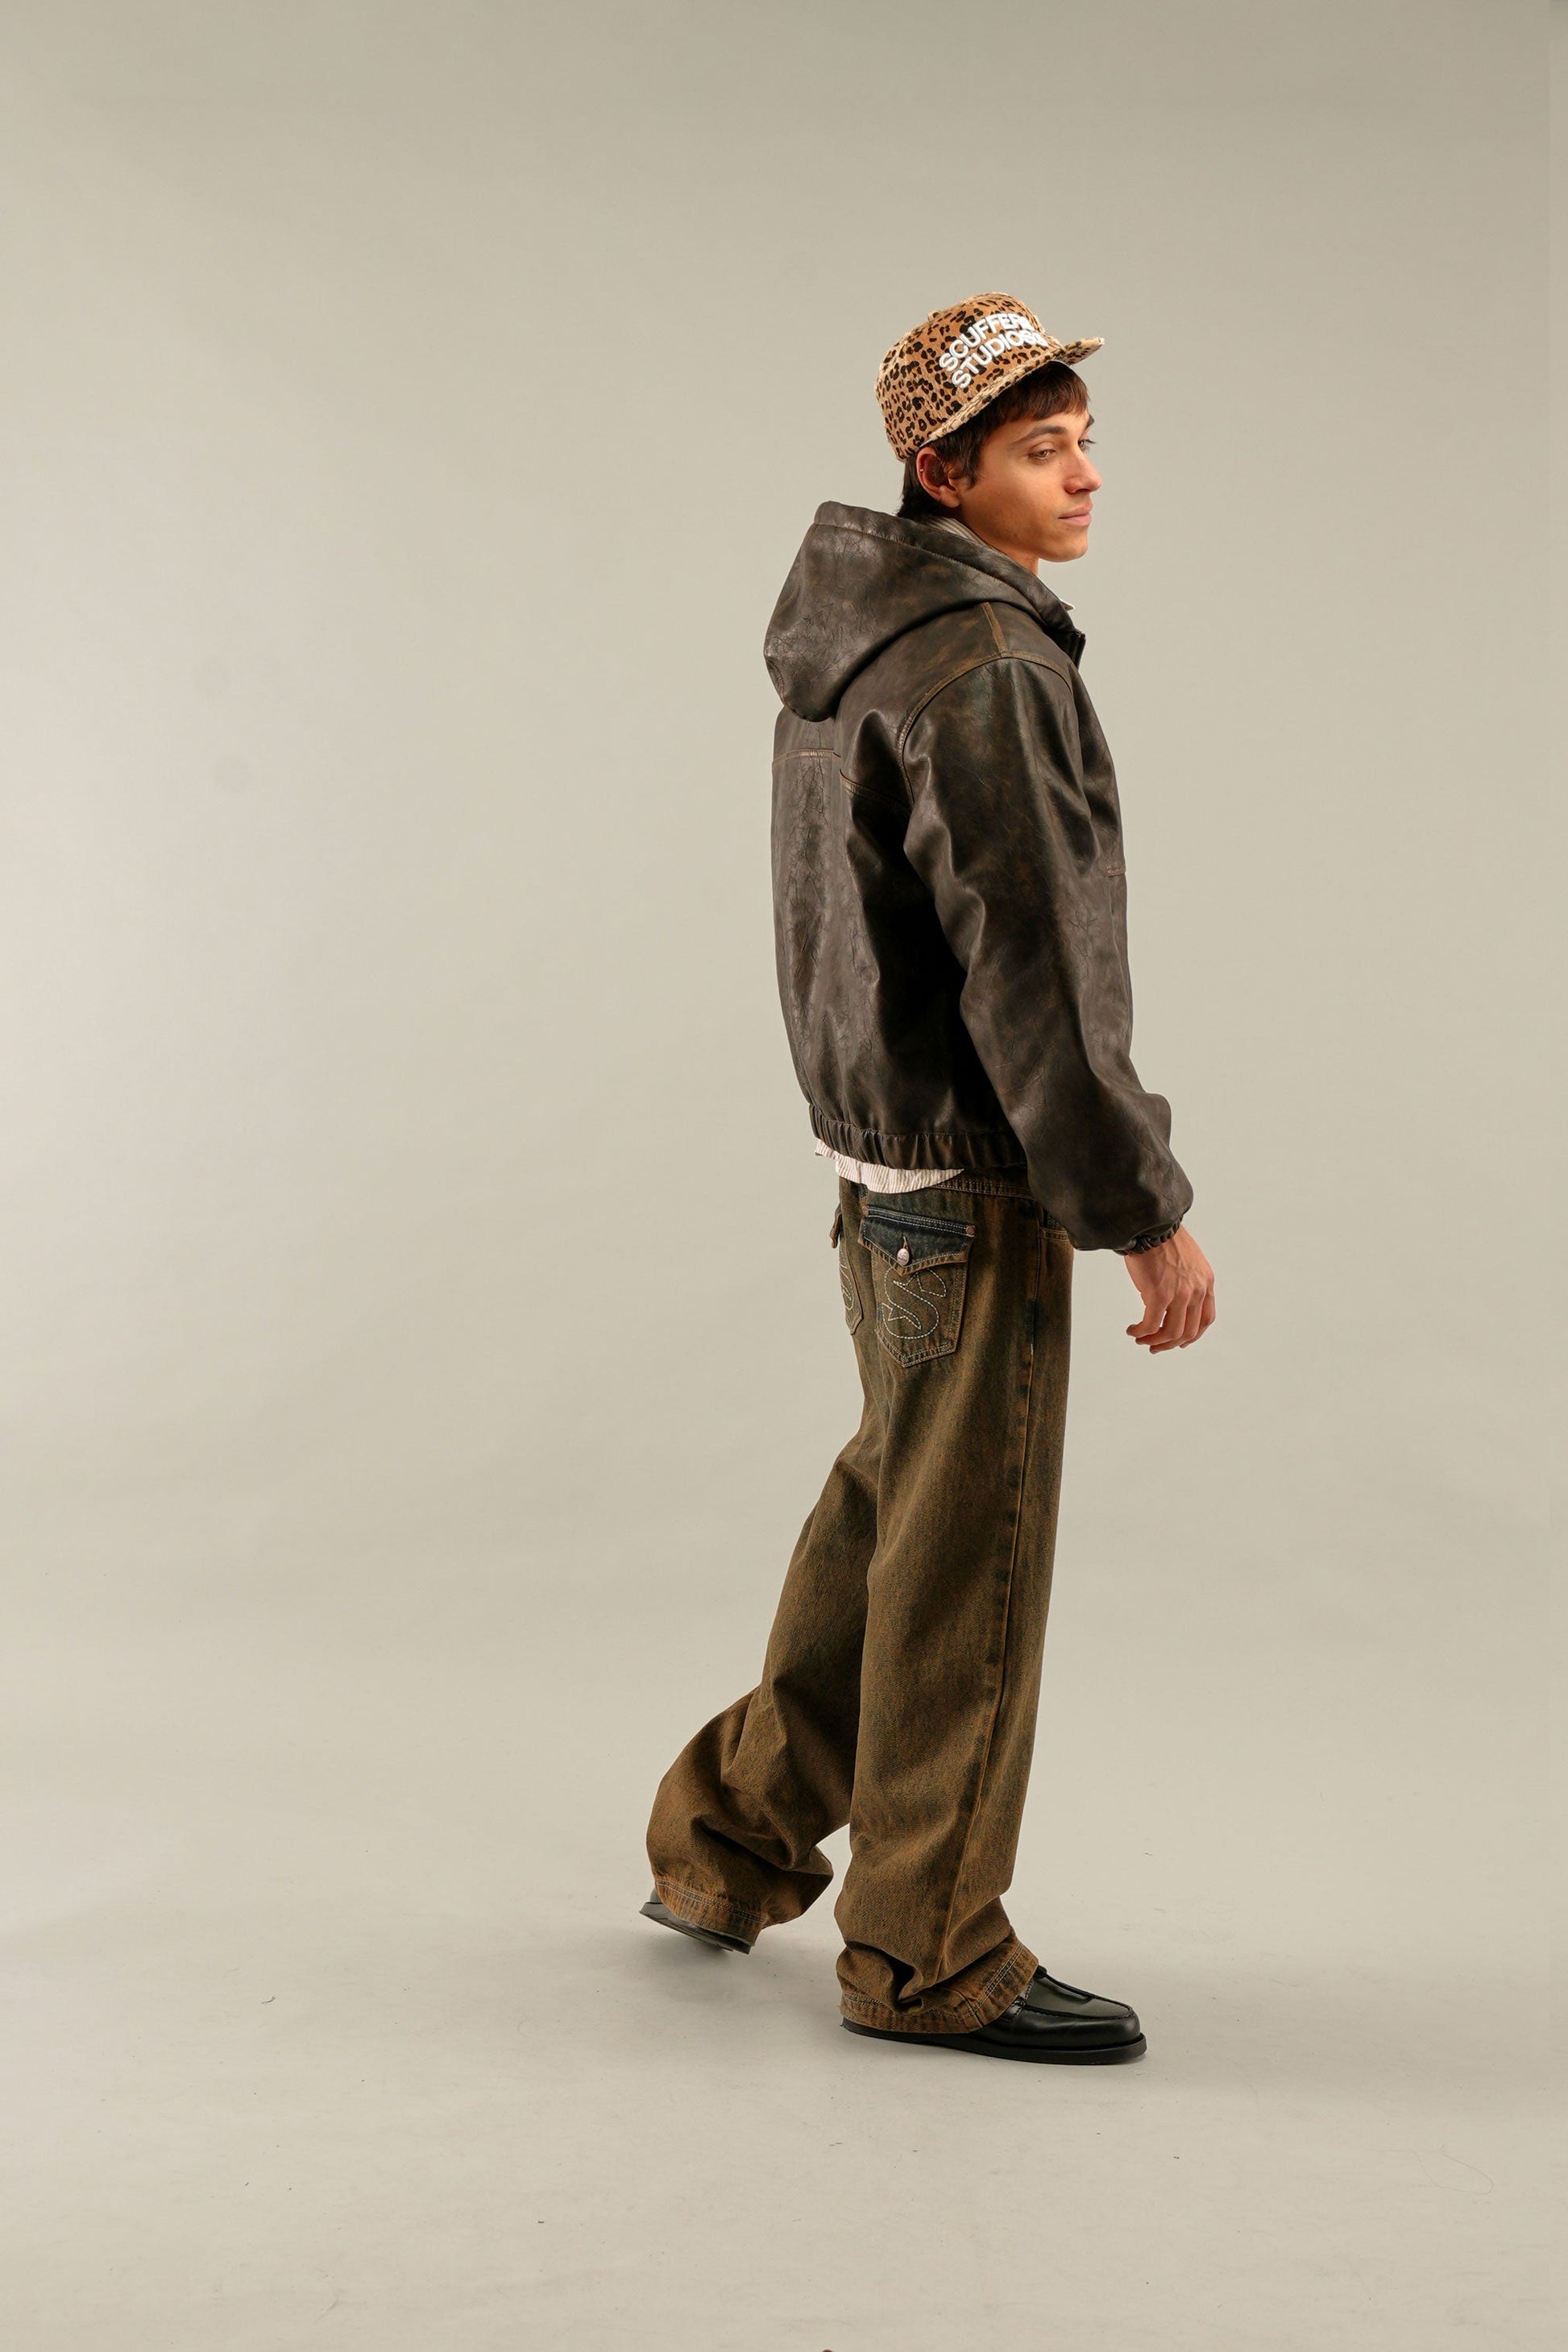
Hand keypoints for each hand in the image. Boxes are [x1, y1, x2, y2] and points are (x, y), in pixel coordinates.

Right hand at [1123, 1227, 1214, 1352]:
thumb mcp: (1185, 1261)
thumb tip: (1165, 1303)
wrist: (1150, 1225)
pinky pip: (1151, 1325)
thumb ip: (1184, 1282)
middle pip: (1188, 1331)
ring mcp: (1180, 1294)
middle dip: (1170, 1343)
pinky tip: (1132, 1330)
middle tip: (1154, 1346)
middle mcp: (1197, 1290)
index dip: (1192, 1335)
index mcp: (1206, 1282)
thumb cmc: (1162, 1239)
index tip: (1179, 1341)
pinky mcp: (1159, 1295)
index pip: (1205, 1319)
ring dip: (1155, 1341)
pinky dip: (1141, 1332)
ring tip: (1141, 1339)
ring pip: (1171, 1333)